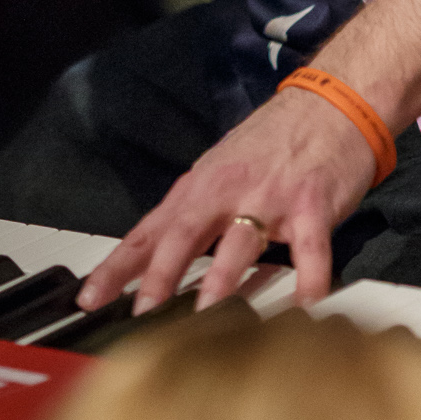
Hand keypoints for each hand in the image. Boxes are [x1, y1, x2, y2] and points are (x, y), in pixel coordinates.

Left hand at [76, 86, 379, 315]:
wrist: (330, 103)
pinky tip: (302, 308)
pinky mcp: (313, 207)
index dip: (118, 266)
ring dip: (222, 279)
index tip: (89, 298)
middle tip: (142, 310)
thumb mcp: (221, 171)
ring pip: (240, 241)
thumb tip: (155, 263)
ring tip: (205, 315)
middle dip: (160, 273)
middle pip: (184, 233)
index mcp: (200, 187)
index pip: (149, 231)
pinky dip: (307, 282)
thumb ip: (193, 216)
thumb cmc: (273, 143)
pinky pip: (310, 252)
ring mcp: (271, 199)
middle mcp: (228, 190)